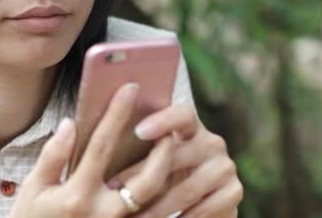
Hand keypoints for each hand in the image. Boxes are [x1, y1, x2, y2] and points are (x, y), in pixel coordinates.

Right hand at [10, 84, 174, 217]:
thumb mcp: (33, 190)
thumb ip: (52, 156)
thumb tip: (70, 124)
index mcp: (76, 196)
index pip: (102, 146)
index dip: (117, 114)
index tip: (131, 89)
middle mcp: (102, 214)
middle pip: (147, 179)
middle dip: (163, 152)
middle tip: (170, 129)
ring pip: (158, 200)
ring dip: (168, 173)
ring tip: (172, 148)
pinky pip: (152, 214)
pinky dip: (163, 195)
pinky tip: (166, 176)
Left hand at [121, 104, 243, 217]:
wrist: (198, 204)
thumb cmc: (159, 179)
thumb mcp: (150, 162)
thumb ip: (133, 148)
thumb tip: (87, 137)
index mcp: (192, 127)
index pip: (183, 115)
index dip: (164, 120)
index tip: (138, 131)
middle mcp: (212, 143)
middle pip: (178, 157)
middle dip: (143, 178)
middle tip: (116, 192)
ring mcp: (226, 167)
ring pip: (186, 189)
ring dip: (157, 207)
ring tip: (134, 217)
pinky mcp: (234, 192)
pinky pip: (203, 210)